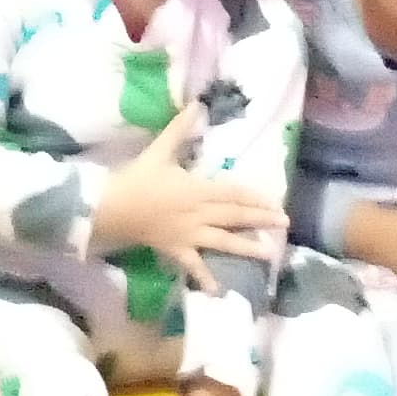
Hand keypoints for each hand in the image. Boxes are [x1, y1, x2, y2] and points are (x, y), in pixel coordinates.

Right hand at [89, 104, 285, 290]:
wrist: (112, 208)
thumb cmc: (137, 179)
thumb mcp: (159, 151)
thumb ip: (179, 129)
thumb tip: (197, 104)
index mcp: (197, 189)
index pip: (232, 193)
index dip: (255, 197)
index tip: (275, 201)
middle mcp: (198, 213)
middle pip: (234, 216)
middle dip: (260, 219)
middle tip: (284, 223)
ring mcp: (189, 235)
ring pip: (222, 241)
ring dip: (246, 247)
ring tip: (268, 253)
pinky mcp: (176, 250)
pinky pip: (193, 266)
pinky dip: (205, 278)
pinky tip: (218, 291)